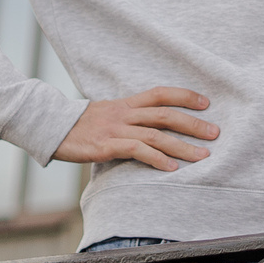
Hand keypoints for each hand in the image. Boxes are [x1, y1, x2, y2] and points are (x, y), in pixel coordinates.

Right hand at [54, 88, 217, 169]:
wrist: (48, 128)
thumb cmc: (79, 126)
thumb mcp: (106, 115)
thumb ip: (127, 118)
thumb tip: (148, 127)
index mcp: (125, 103)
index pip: (160, 94)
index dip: (184, 95)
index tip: (206, 102)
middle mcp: (123, 113)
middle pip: (165, 114)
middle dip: (193, 123)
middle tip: (215, 133)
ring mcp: (115, 129)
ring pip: (155, 134)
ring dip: (182, 146)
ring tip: (202, 155)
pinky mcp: (105, 146)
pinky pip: (136, 151)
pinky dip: (157, 159)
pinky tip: (171, 168)